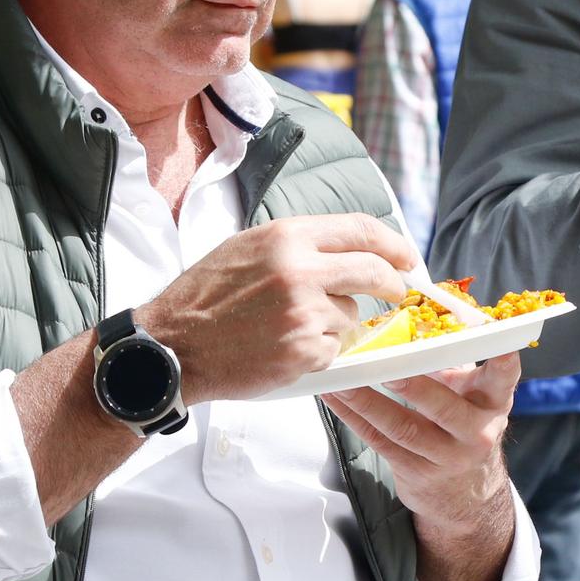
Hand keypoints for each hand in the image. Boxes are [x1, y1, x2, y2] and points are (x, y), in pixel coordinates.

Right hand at [138, 214, 416, 404]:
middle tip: (397, 291)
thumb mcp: (248, 248)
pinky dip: (317, 350)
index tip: (406, 257)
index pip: (361, 230)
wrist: (173, 345)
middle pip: (373, 271)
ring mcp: (304, 312)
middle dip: (392, 283)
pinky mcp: (303, 351)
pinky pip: (333, 348)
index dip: (393, 244)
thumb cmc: (205, 298)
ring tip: (289, 325)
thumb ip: (298, 245)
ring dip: (334, 322)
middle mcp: (300, 270)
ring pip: (349, 315)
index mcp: (287, 237)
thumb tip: (347, 251)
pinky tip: (283, 347)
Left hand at [322, 353, 520, 537]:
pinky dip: (355, 418)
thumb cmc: (463, 423)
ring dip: (368, 401)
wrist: (464, 491)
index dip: (502, 362)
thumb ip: (454, 362)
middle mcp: (476, 432)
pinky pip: (380, 442)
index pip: (502, 379)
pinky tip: (336, 399)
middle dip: (414, 387)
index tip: (499, 345)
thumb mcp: (472, 394)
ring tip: (344, 380)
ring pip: (404, 428)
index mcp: (492, 402)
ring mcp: (446, 456)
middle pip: (443, 408)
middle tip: (387, 367)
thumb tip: (416, 319)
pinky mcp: (416, 471)